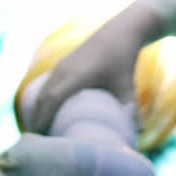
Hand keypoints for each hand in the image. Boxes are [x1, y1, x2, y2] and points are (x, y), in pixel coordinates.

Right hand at [25, 0, 158, 134]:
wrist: (119, 32)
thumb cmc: (123, 60)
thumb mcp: (127, 86)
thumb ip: (131, 111)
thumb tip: (139, 135)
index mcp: (76, 76)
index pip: (51, 99)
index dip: (43, 119)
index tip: (41, 138)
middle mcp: (64, 69)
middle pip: (42, 98)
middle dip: (37, 119)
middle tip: (39, 144)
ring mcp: (62, 65)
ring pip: (42, 90)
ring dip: (38, 110)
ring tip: (41, 132)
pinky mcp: (63, 64)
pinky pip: (47, 84)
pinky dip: (43, 99)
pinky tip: (46, 112)